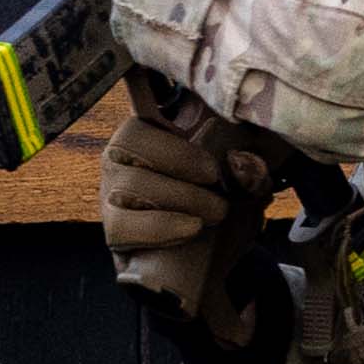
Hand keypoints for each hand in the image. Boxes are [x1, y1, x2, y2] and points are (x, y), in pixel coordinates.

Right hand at [90, 92, 285, 352]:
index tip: (201, 135)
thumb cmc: (218, 207)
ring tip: (215, 212)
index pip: (135, 98)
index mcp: (152, 131)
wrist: (207, 265)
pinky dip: (159, 226)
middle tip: (214, 179)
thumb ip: (251, 172)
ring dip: (179, 196)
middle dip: (178, 158)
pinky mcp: (114, 228)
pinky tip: (190, 228)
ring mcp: (112, 191)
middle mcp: (122, 156)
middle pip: (128, 141)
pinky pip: (121, 223)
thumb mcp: (244, 187)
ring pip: (129, 183)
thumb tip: (239, 162)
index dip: (155, 100)